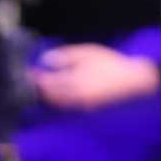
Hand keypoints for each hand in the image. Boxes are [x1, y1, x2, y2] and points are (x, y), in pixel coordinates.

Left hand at [31, 43, 160, 111]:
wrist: (131, 81)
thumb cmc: (110, 63)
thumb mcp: (89, 53)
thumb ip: (67, 55)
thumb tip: (46, 59)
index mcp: (73, 82)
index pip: (47, 82)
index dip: (36, 77)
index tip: (28, 71)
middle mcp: (72, 96)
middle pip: (49, 95)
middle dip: (39, 87)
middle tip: (32, 79)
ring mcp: (79, 104)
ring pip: (56, 102)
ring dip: (46, 95)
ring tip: (41, 86)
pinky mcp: (85, 107)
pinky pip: (65, 105)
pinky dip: (57, 99)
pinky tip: (57, 93)